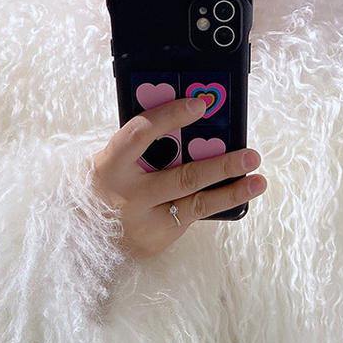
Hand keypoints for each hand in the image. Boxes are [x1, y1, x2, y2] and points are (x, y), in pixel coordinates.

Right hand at [89, 96, 265, 259]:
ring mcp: (145, 220)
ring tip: (258, 181)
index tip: (201, 104)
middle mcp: (130, 194)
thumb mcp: (112, 162)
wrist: (85, 237)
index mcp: (112, 164)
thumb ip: (142, 146)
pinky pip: (191, 218)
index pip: (143, 133)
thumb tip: (188, 122)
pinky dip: (215, 205)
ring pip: (195, 203)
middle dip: (221, 163)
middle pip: (183, 176)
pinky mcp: (157, 238)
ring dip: (230, 191)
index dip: (172, 116)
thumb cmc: (107, 188)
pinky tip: (236, 196)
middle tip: (250, 153)